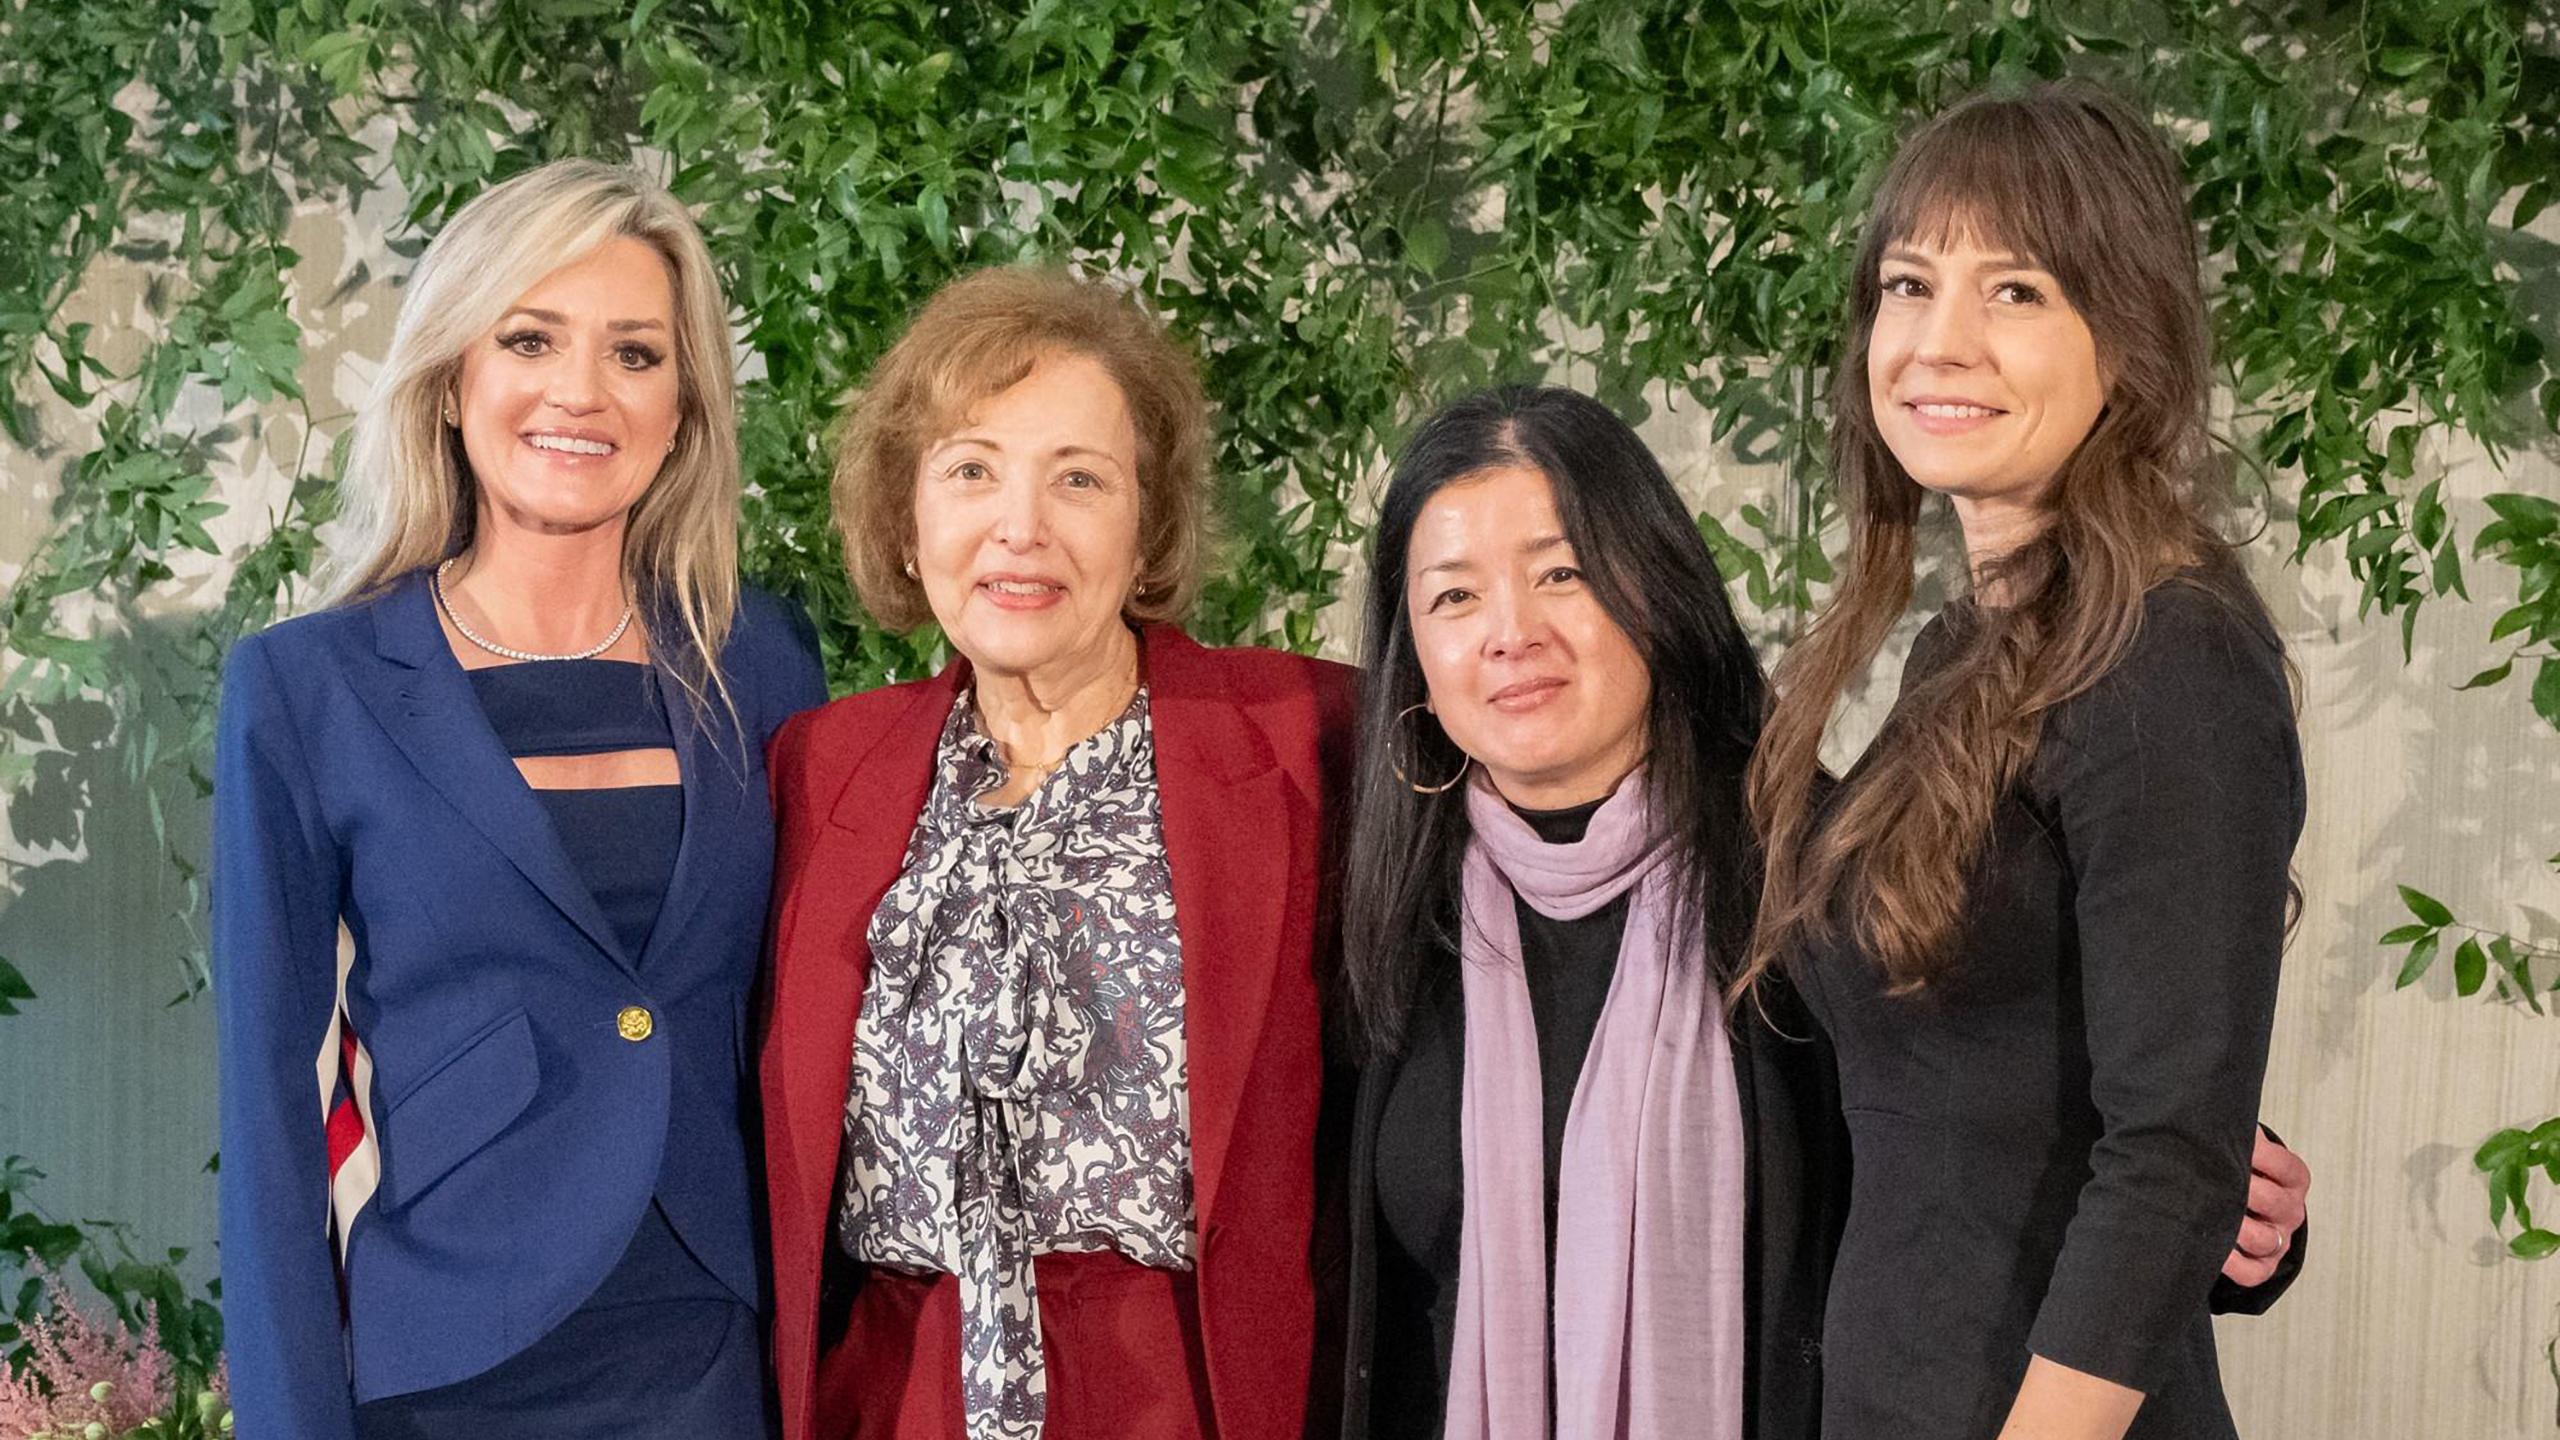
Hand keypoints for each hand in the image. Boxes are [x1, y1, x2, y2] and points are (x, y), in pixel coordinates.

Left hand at [2219, 1127, 2307, 1286]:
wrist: (2243, 1209)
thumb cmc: (2237, 1171)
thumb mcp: (2245, 1150)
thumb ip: (2240, 1135)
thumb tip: (2219, 1115)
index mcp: (2292, 1180)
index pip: (2286, 1167)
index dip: (2260, 1155)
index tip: (2232, 1145)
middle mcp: (2290, 1211)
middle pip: (2275, 1203)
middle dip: (2243, 1190)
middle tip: (2210, 1180)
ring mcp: (2278, 1241)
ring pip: (2264, 1240)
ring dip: (2235, 1228)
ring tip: (2207, 1214)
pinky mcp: (2262, 1267)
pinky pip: (2251, 1272)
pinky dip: (2231, 1264)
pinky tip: (2211, 1250)